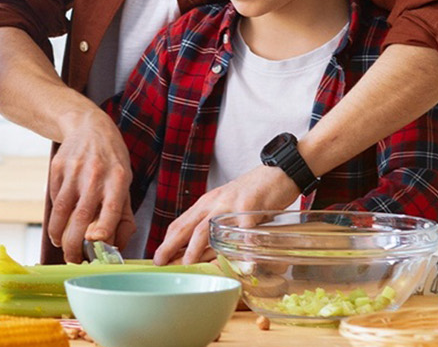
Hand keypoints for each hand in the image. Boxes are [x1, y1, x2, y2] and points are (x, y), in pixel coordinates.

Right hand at [44, 112, 132, 262]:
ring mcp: (74, 170)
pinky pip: (52, 198)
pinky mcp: (57, 168)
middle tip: (73, 259)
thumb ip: (123, 217)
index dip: (103, 230)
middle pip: (80, 215)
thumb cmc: (112, 162)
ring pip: (60, 210)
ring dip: (58, 234)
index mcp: (118, 179)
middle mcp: (95, 175)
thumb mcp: (126, 184)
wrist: (89, 127)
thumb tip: (116, 248)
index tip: (95, 246)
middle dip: (74, 244)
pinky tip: (60, 221)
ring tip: (61, 245)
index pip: (111, 209)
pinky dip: (54, 215)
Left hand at [151, 166, 300, 264]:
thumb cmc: (254, 192)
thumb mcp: (228, 206)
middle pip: (187, 227)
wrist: (279, 171)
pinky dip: (241, 247)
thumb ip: (216, 224)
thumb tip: (205, 252)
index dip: (167, 241)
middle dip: (170, 246)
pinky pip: (243, 230)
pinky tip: (240, 262)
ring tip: (188, 265)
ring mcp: (231, 204)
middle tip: (160, 263)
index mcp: (207, 204)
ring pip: (207, 228)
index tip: (157, 257)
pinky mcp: (250, 205)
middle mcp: (214, 203)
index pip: (180, 223)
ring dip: (195, 249)